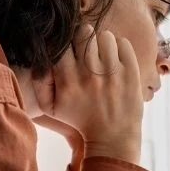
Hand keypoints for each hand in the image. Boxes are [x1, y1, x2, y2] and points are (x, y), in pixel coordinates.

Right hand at [33, 24, 144, 163]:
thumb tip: (40, 58)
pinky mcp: (130, 72)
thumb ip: (39, 82)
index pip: (62, 44)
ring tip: (101, 55)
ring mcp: (112, 72)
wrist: (112, 137)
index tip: (69, 52)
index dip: (64, 44)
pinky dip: (119, 47)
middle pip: (83, 33)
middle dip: (82, 39)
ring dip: (101, 42)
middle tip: (85, 49)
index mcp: (68, 81)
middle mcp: (89, 74)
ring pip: (104, 35)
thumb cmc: (80, 120)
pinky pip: (123, 43)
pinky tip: (114, 59)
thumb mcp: (51, 108)